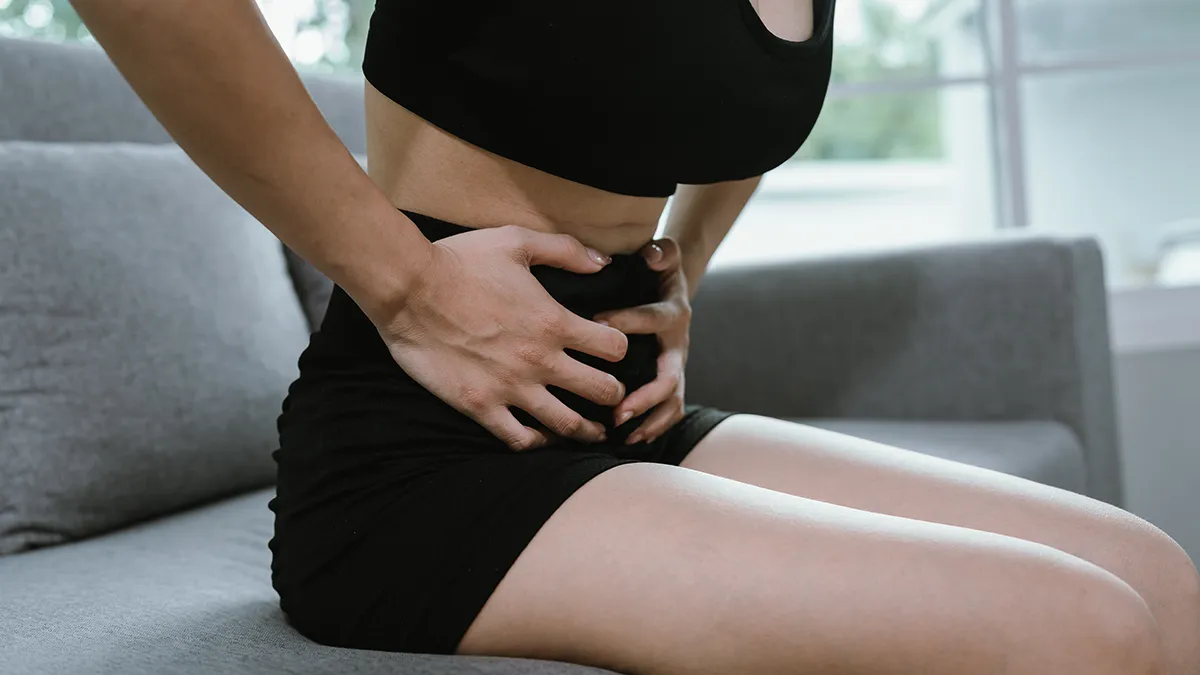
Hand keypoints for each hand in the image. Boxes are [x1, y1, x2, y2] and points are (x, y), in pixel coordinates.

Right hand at [377, 225, 629, 450]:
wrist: (408, 288)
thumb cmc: (461, 260)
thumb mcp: (517, 241)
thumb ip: (565, 250)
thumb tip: (603, 262)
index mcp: (554, 321)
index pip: (614, 347)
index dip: (619, 349)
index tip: (612, 351)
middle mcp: (540, 360)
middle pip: (602, 391)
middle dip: (613, 395)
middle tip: (612, 397)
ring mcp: (511, 388)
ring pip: (567, 424)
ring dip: (587, 430)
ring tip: (593, 432)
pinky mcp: (480, 406)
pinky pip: (519, 440)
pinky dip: (538, 443)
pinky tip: (542, 438)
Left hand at [593, 237, 690, 444]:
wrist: (674, 291)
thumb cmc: (659, 272)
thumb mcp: (665, 255)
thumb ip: (662, 252)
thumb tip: (652, 253)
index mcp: (674, 312)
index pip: (654, 319)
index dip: (627, 322)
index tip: (595, 325)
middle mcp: (679, 344)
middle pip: (670, 376)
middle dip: (646, 396)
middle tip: (618, 410)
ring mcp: (676, 367)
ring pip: (673, 402)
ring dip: (650, 420)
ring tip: (623, 434)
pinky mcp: (670, 383)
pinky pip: (668, 412)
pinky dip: (651, 428)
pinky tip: (627, 439)